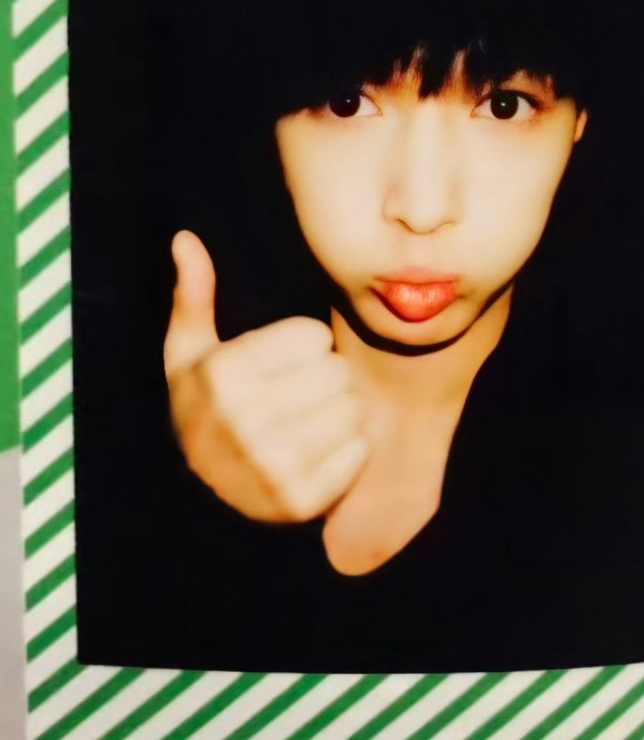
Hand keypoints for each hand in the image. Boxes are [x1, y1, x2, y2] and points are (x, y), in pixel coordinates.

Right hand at [164, 231, 368, 522]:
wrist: (202, 501)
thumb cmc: (204, 407)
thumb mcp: (188, 353)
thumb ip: (194, 294)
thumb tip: (186, 238)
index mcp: (222, 375)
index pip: (314, 336)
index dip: (302, 347)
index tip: (280, 366)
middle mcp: (246, 420)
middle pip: (338, 372)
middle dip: (325, 380)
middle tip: (298, 397)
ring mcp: (274, 464)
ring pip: (353, 410)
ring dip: (340, 414)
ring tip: (308, 425)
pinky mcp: (302, 500)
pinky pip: (361, 451)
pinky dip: (349, 452)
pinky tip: (318, 456)